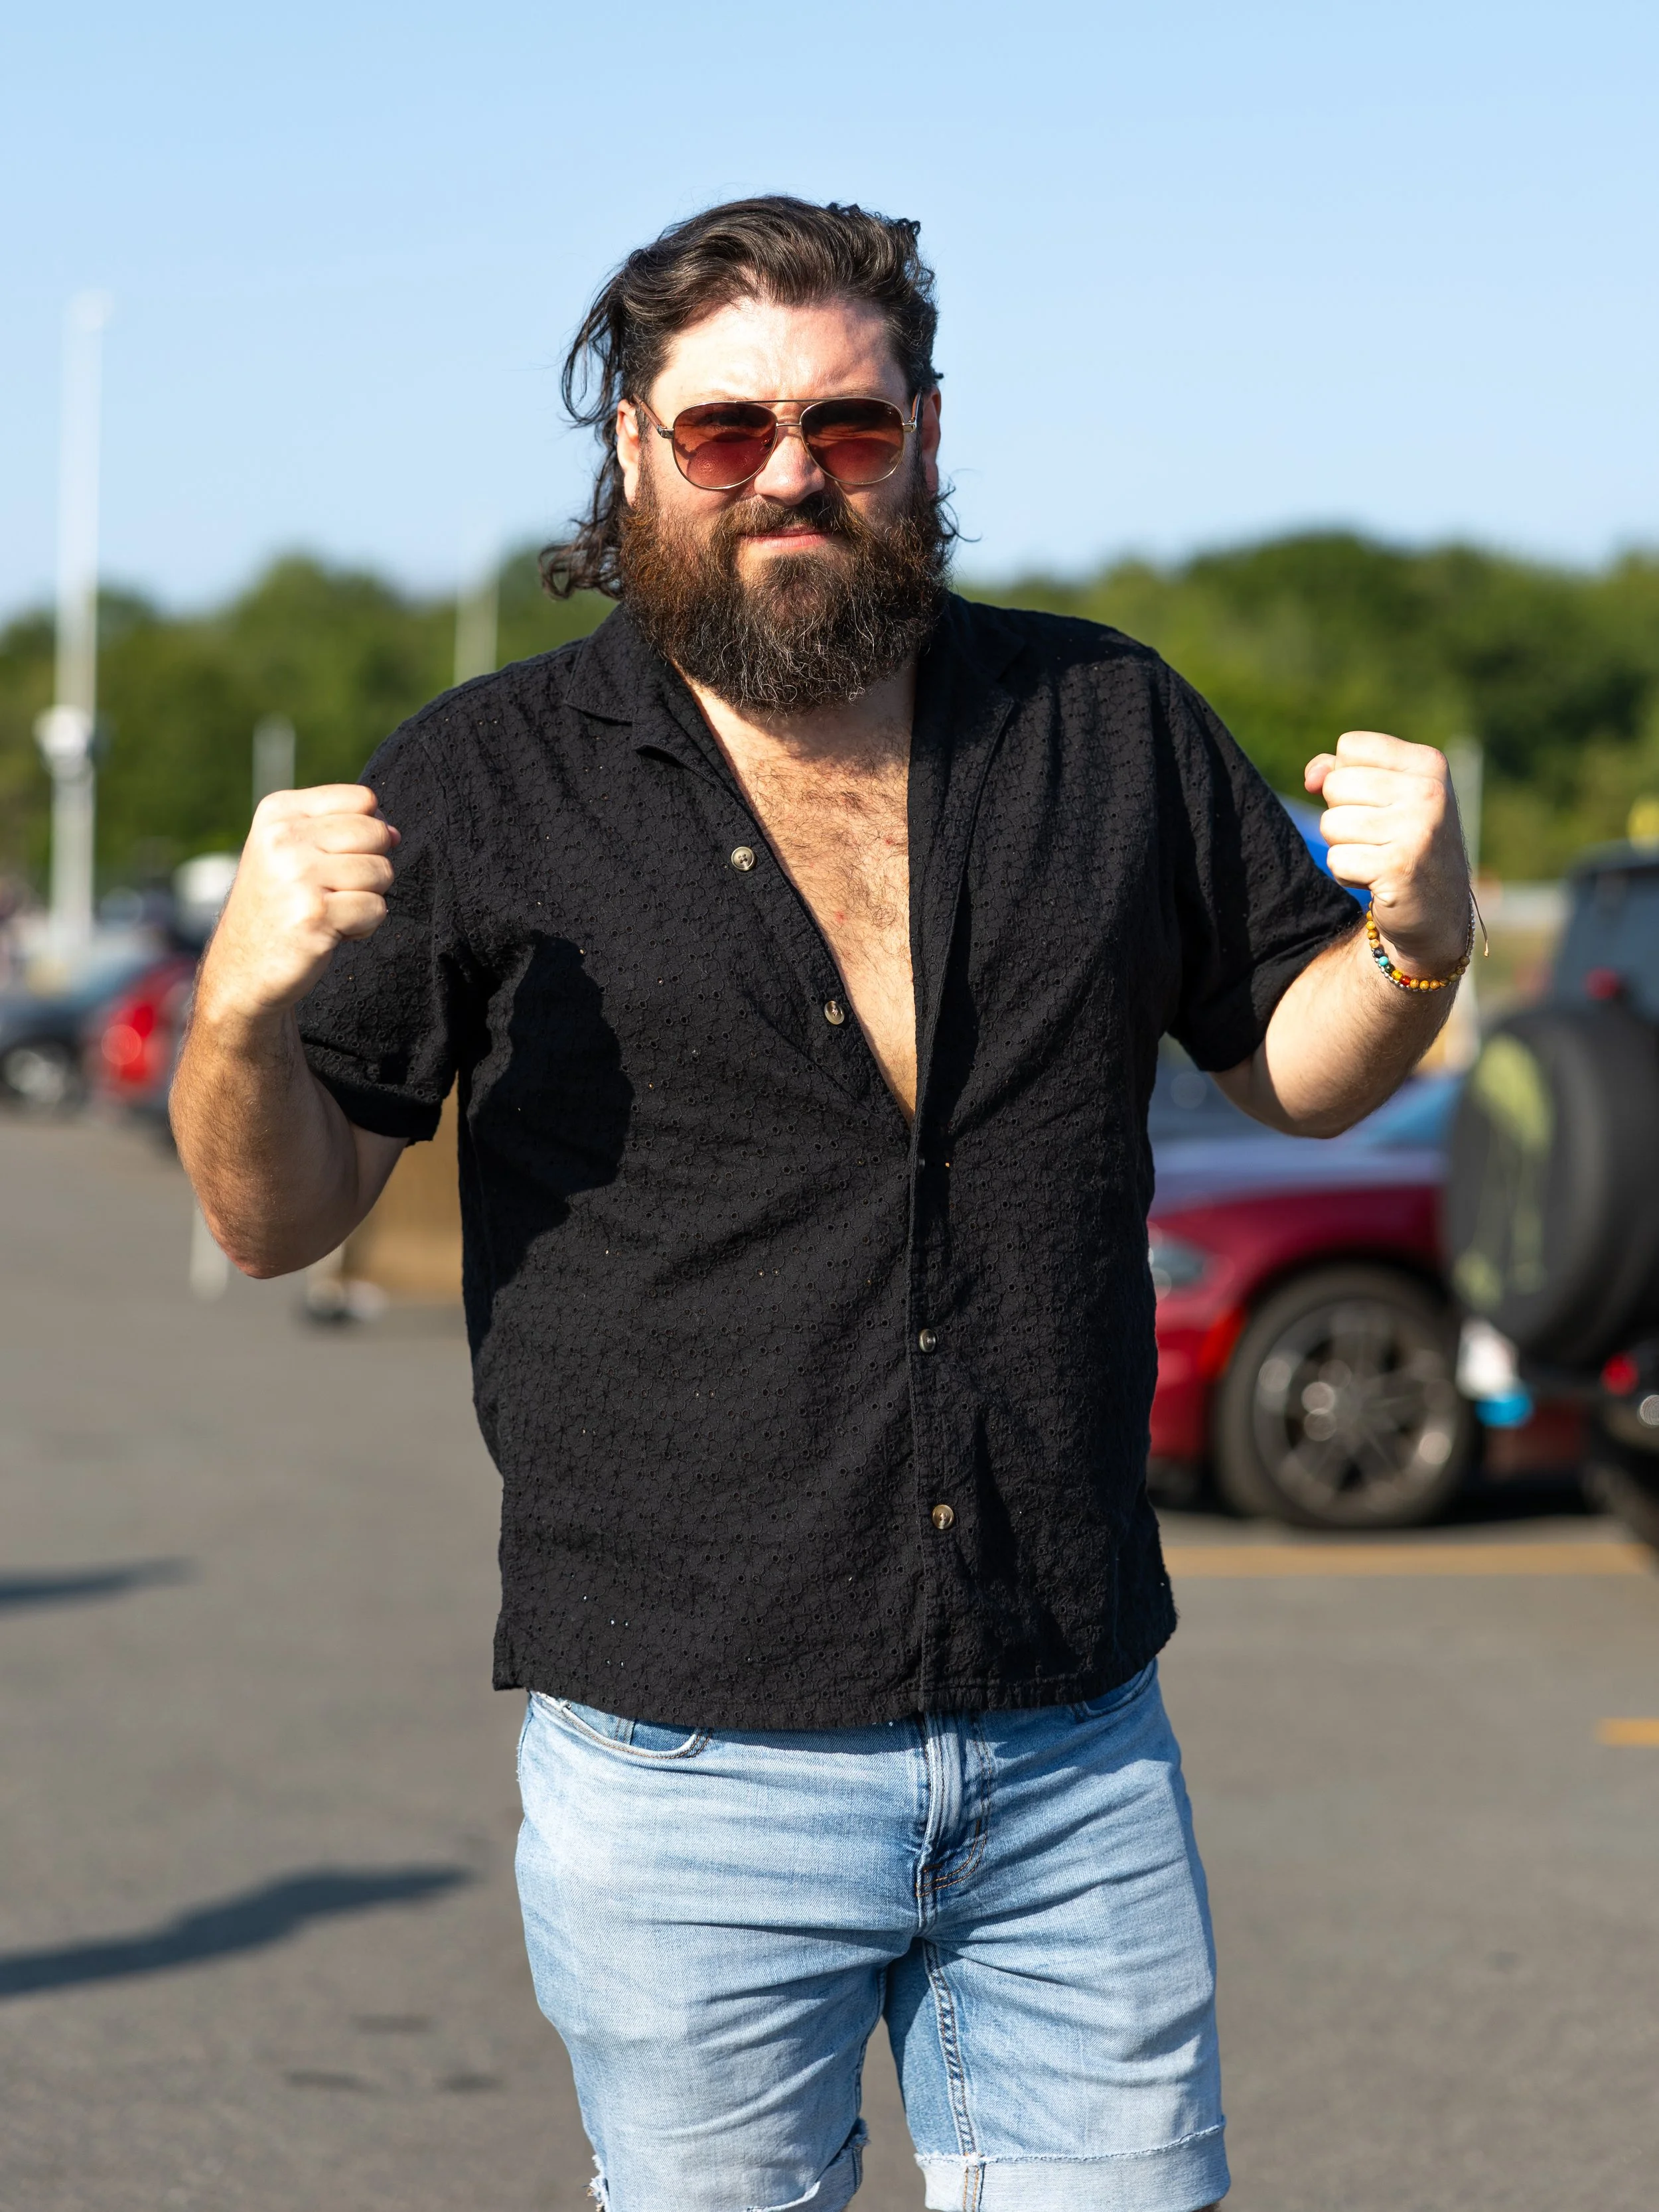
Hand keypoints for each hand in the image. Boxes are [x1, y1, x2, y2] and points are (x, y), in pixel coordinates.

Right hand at [196, 785, 399, 1018]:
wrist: (241, 969)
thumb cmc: (277, 908)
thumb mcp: (292, 852)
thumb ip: (341, 830)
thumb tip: (395, 832)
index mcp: (279, 812)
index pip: (363, 799)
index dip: (366, 832)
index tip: (334, 858)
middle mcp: (284, 837)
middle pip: (377, 833)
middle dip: (369, 867)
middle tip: (332, 891)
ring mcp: (298, 875)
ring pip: (382, 872)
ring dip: (366, 899)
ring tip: (328, 912)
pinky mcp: (315, 914)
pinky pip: (377, 909)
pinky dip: (363, 926)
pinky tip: (330, 932)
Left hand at [1305, 731, 1469, 976]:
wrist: (1436, 911)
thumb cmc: (1402, 844)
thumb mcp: (1383, 796)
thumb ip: (1341, 771)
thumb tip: (1312, 777)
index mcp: (1428, 764)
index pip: (1350, 746)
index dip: (1346, 778)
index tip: (1376, 804)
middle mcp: (1429, 792)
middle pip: (1335, 785)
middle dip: (1342, 816)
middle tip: (1377, 838)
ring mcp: (1418, 830)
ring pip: (1330, 824)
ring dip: (1343, 847)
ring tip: (1377, 858)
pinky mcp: (1398, 868)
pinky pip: (1337, 860)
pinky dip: (1347, 875)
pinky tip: (1375, 880)